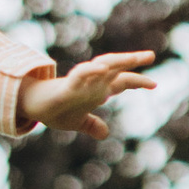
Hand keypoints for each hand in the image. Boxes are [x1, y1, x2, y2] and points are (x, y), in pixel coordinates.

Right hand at [17, 47, 158, 140]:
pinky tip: (102, 68)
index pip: (122, 82)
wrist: (34, 107)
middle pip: (116, 68)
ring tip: (134, 57)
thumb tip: (104, 133)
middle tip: (151, 55)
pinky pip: (81, 75)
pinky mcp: (67, 86)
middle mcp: (93, 82)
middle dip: (133, 62)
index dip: (137, 81)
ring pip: (102, 66)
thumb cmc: (56, 110)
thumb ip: (92, 125)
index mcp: (97, 90)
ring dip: (119, 61)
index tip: (154, 84)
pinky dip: (92, 70)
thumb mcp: (78, 122)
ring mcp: (81, 82)